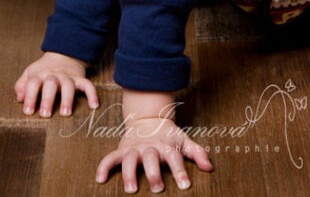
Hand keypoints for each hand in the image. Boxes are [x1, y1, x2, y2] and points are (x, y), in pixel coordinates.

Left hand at [14, 51, 97, 116]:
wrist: (63, 54)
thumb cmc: (43, 70)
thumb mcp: (30, 73)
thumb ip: (21, 85)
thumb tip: (19, 99)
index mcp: (39, 74)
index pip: (33, 84)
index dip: (30, 97)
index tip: (28, 112)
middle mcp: (53, 75)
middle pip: (51, 85)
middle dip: (48, 99)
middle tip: (45, 115)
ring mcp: (68, 76)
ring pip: (68, 86)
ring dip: (67, 99)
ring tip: (66, 113)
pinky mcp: (80, 78)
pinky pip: (88, 85)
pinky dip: (92, 94)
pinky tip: (94, 106)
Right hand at [96, 116, 212, 192]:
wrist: (148, 118)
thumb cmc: (168, 136)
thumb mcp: (184, 141)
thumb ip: (197, 153)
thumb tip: (209, 167)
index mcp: (166, 145)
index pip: (174, 158)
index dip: (180, 171)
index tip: (185, 186)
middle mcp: (149, 147)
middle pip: (150, 158)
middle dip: (153, 172)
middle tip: (157, 187)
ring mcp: (134, 148)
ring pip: (130, 159)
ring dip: (129, 173)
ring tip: (131, 189)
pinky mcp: (122, 150)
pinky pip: (110, 157)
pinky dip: (104, 167)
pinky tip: (100, 179)